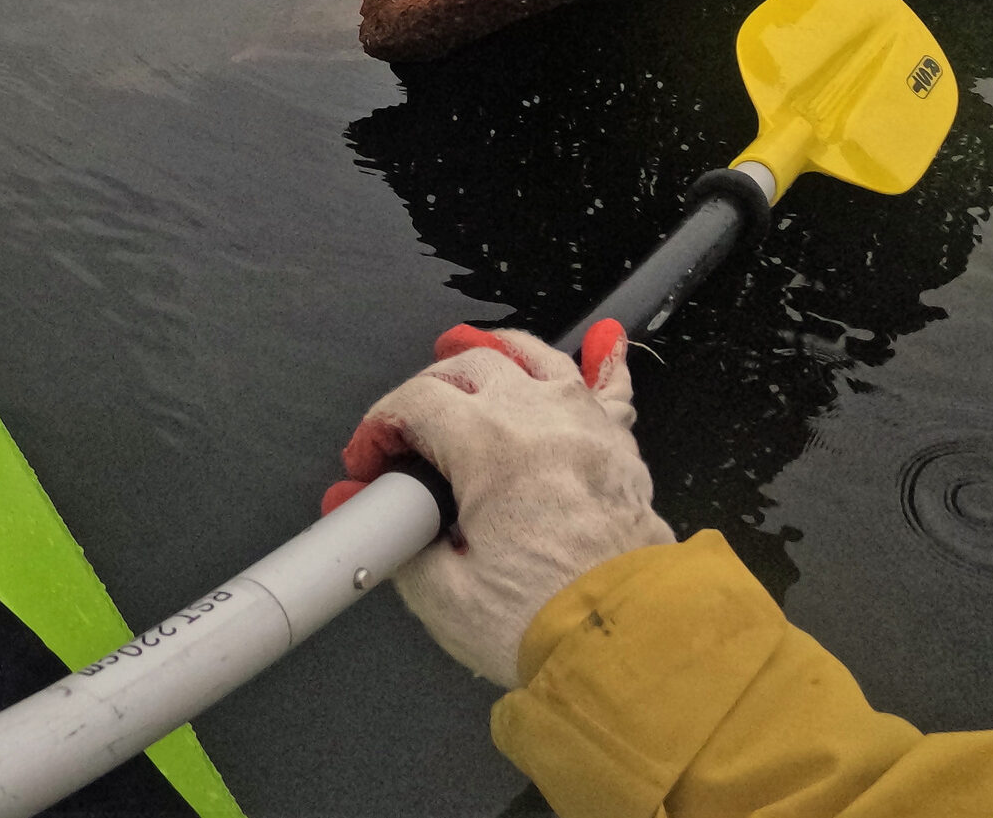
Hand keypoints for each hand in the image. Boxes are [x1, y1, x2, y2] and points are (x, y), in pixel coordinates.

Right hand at [322, 320, 675, 688]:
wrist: (631, 652)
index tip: (368, 464)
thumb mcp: (441, 592)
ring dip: (495, 351)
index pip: (414, 403)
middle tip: (405, 432)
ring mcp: (585, 429)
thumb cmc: (547, 624)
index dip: (378, 429)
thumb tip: (361, 507)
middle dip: (424, 389)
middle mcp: (540, 419)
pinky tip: (605, 339)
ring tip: (463, 348)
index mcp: (491, 445)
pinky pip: (612, 390)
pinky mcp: (619, 453)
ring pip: (537, 357)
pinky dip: (605, 362)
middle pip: (469, 367)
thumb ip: (394, 537)